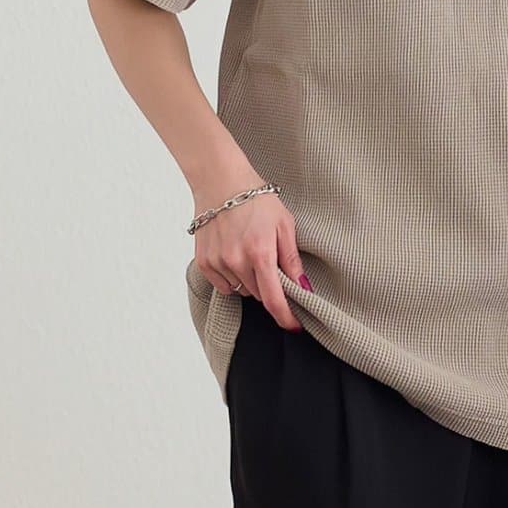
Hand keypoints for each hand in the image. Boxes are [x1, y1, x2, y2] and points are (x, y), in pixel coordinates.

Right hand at [192, 187, 308, 331]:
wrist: (221, 181)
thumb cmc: (257, 200)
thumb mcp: (284, 225)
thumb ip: (292, 260)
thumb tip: (303, 289)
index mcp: (261, 253)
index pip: (274, 299)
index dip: (286, 317)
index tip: (294, 326)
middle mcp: (237, 261)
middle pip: (259, 295)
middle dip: (268, 286)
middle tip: (268, 261)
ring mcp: (218, 263)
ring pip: (241, 291)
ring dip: (249, 281)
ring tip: (248, 253)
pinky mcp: (204, 262)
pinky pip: (223, 286)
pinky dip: (231, 278)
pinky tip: (233, 256)